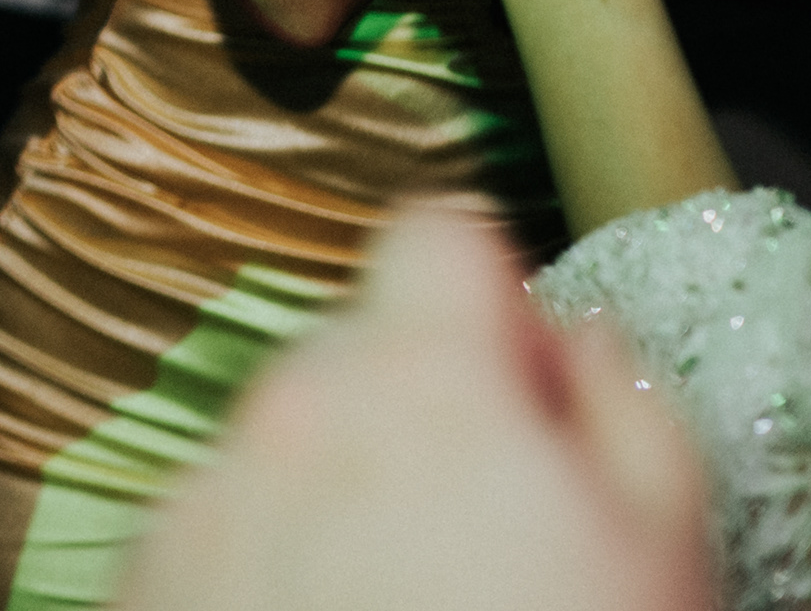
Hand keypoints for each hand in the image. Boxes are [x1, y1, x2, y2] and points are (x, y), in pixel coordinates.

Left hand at [118, 208, 713, 610]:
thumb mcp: (665, 551)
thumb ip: (626, 406)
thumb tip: (577, 336)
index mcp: (422, 380)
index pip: (442, 238)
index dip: (499, 302)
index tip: (530, 385)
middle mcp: (289, 412)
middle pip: (361, 351)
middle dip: (424, 414)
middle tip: (495, 539)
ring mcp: (203, 498)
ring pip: (288, 449)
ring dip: (345, 499)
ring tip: (415, 610)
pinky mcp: (145, 579)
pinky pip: (221, 534)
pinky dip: (272, 572)